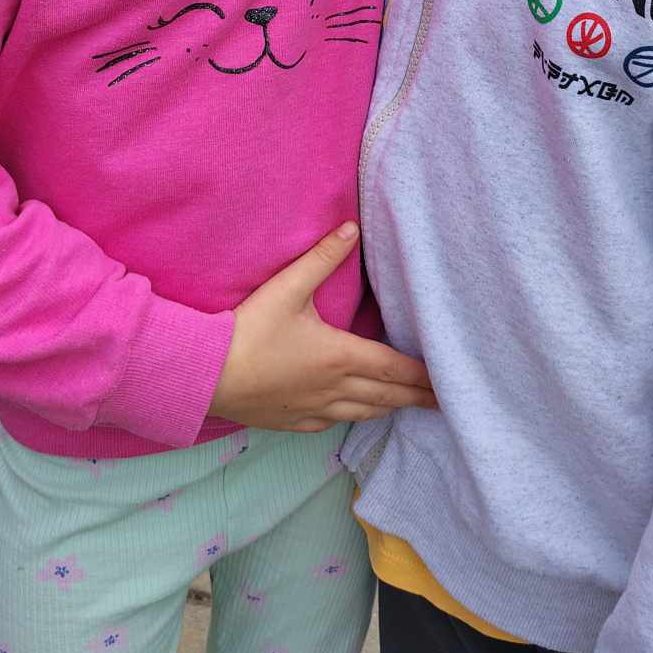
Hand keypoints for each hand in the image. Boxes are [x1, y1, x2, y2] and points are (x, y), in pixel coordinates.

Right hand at [210, 223, 437, 431]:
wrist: (205, 375)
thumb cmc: (247, 331)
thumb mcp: (287, 288)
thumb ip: (322, 258)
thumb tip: (352, 228)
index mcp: (341, 357)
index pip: (395, 369)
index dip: (423, 376)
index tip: (447, 381)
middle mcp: (335, 389)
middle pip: (387, 397)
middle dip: (417, 397)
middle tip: (444, 401)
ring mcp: (314, 410)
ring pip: (364, 414)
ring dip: (389, 409)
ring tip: (407, 406)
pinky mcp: (293, 421)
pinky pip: (333, 424)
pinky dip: (353, 418)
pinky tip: (353, 414)